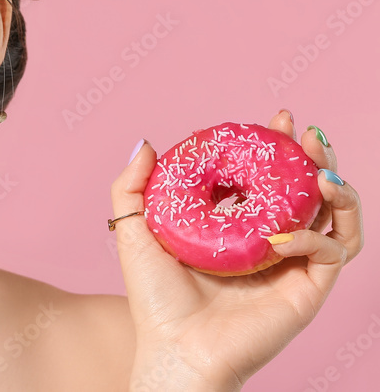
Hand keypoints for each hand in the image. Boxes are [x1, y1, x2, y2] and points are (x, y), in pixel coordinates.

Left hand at [111, 112, 364, 389]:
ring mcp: (291, 265)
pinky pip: (329, 254)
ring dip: (337, 189)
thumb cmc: (153, 297)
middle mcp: (270, 241)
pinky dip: (316, 236)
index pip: (268, 176)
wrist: (173, 348)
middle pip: (310, 191)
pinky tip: (285, 231)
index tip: (274, 121)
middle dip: (315, 157)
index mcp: (237, 225)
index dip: (276, 146)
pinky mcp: (305, 291)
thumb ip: (132, 186)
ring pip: (336, 219)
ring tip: (322, 170)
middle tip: (305, 134)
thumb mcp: (133, 230)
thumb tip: (146, 143)